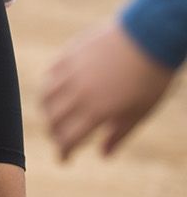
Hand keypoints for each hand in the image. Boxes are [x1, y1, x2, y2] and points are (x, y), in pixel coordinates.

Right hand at [43, 20, 174, 160]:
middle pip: (52, 118)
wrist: (148, 37)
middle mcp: (78, 93)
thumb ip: (118, 134)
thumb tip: (102, 155)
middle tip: (59, 137)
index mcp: (97, 111)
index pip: (68, 137)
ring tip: (52, 115)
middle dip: (54, 132)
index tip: (63, 159)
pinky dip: (49, 86)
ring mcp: (71, 72)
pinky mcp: (69, 54)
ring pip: (45, 96)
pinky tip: (55, 90)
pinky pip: (50, 74)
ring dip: (46, 110)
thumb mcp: (139, 113)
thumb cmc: (150, 79)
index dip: (63, 151)